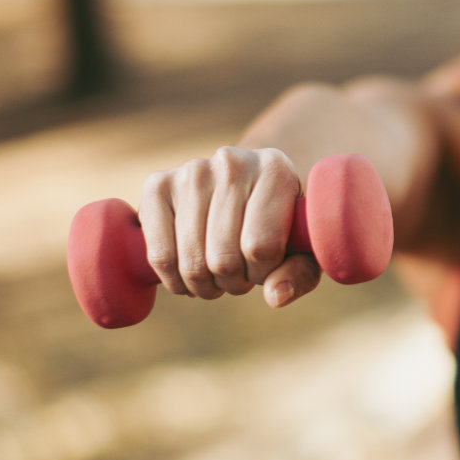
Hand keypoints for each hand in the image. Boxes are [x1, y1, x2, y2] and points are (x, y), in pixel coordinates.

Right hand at [138, 146, 321, 308]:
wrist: (245, 184)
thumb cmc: (279, 220)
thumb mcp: (301, 246)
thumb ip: (300, 273)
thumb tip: (275, 297)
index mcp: (275, 169)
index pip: (261, 246)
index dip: (262, 273)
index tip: (264, 268)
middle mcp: (231, 162)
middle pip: (223, 258)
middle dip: (233, 282)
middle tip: (238, 275)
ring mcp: (190, 171)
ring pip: (191, 262)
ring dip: (205, 285)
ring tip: (217, 275)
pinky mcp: (157, 184)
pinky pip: (160, 256)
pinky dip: (174, 281)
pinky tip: (187, 277)